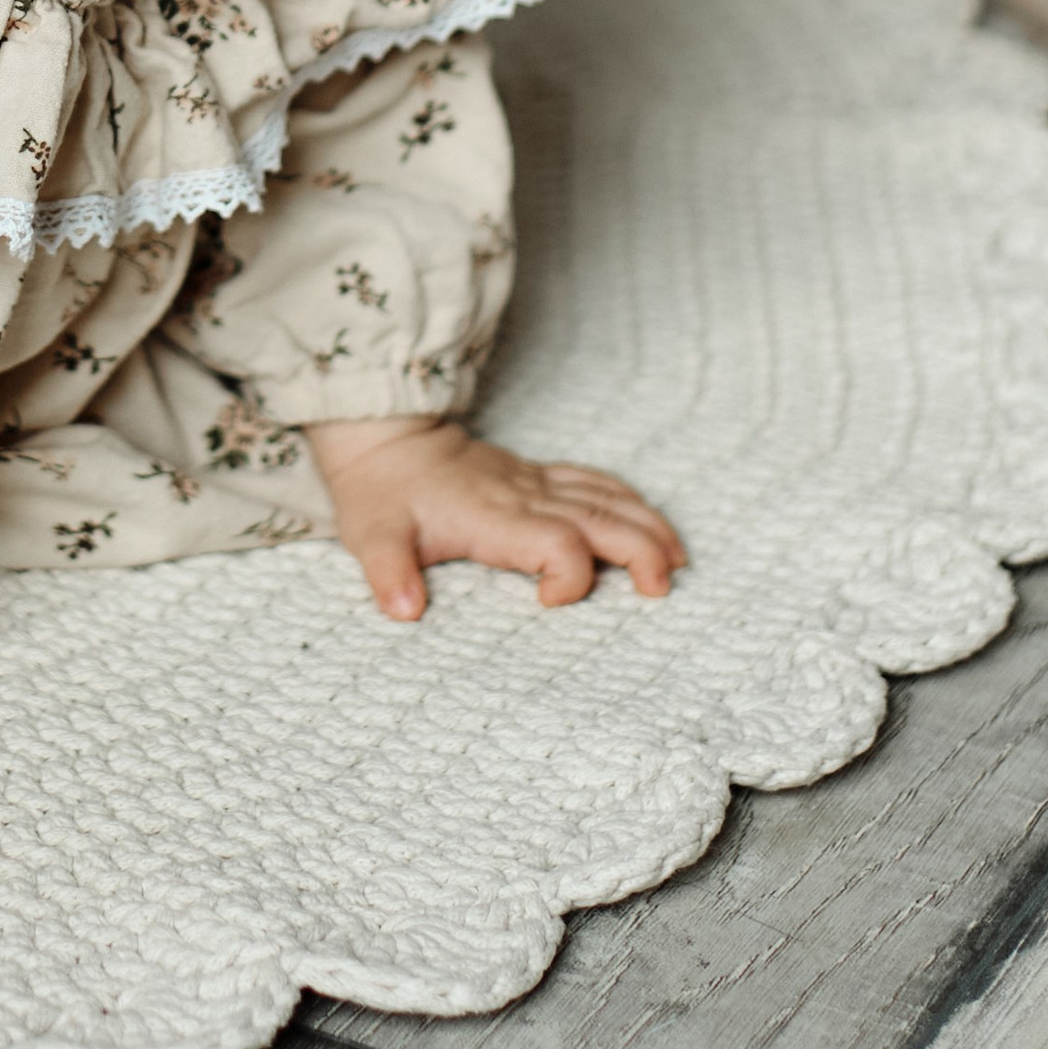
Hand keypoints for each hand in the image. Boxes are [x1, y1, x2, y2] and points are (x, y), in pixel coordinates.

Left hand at [305, 414, 685, 622]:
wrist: (384, 436)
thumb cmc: (380, 492)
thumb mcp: (370, 536)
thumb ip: (389, 573)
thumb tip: (405, 611)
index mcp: (493, 517)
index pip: (556, 542)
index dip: (568, 577)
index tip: (547, 604)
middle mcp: (523, 497)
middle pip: (600, 518)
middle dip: (641, 551)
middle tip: (664, 588)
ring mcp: (533, 483)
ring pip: (605, 497)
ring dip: (646, 526)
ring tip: (677, 559)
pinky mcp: (533, 476)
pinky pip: (592, 481)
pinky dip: (627, 500)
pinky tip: (646, 520)